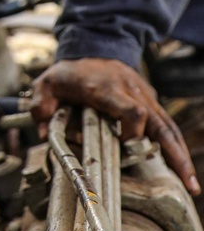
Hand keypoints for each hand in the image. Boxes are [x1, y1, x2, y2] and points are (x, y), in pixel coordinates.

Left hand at [31, 57, 199, 194]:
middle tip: (185, 182)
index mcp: (106, 89)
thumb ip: (41, 106)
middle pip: (159, 123)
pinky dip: (176, 147)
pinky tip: (183, 169)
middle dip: (173, 153)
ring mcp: (144, 97)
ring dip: (181, 155)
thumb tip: (43, 133)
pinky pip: (166, 125)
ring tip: (192, 184)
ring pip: (167, 127)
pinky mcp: (149, 102)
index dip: (133, 131)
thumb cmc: (71, 71)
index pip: (131, 109)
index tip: (127, 148)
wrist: (93, 46)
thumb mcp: (47, 83)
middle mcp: (131, 93)